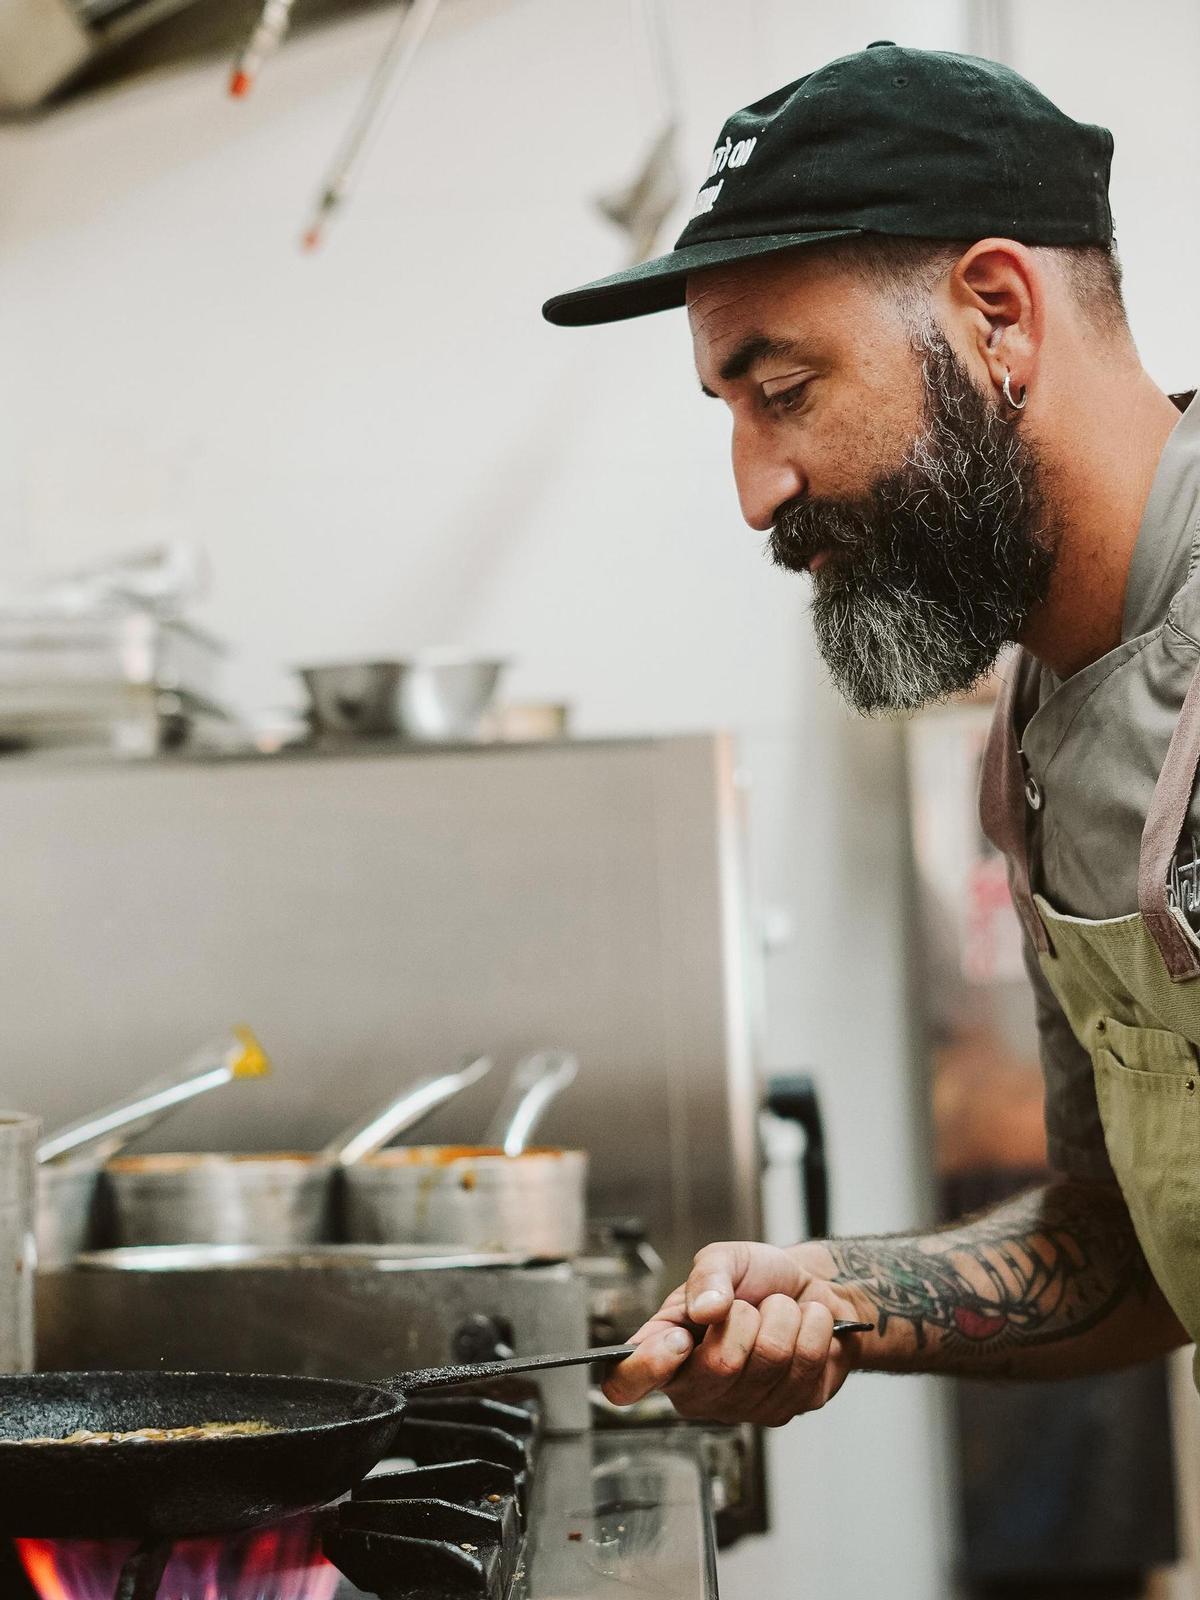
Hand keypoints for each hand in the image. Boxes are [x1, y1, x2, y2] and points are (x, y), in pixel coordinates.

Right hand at [603, 1240, 867, 1425]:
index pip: (626, 1383)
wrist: (810, 1288)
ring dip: (785, 1317)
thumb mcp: (724, 1259)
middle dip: (746, 1316)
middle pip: (721, 1366)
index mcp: (664, 1349)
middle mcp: (697, 1389)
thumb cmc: (757, 1278)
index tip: (679, 1339)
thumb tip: (704, 1309)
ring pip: (770, 1360)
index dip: (648, 1366)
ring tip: (779, 1312)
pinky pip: (806, 1365)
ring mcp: (742, 1407)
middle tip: (749, 1305)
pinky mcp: (787, 1409)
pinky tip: (803, 1328)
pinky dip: (812, 1328)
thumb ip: (707, 1275)